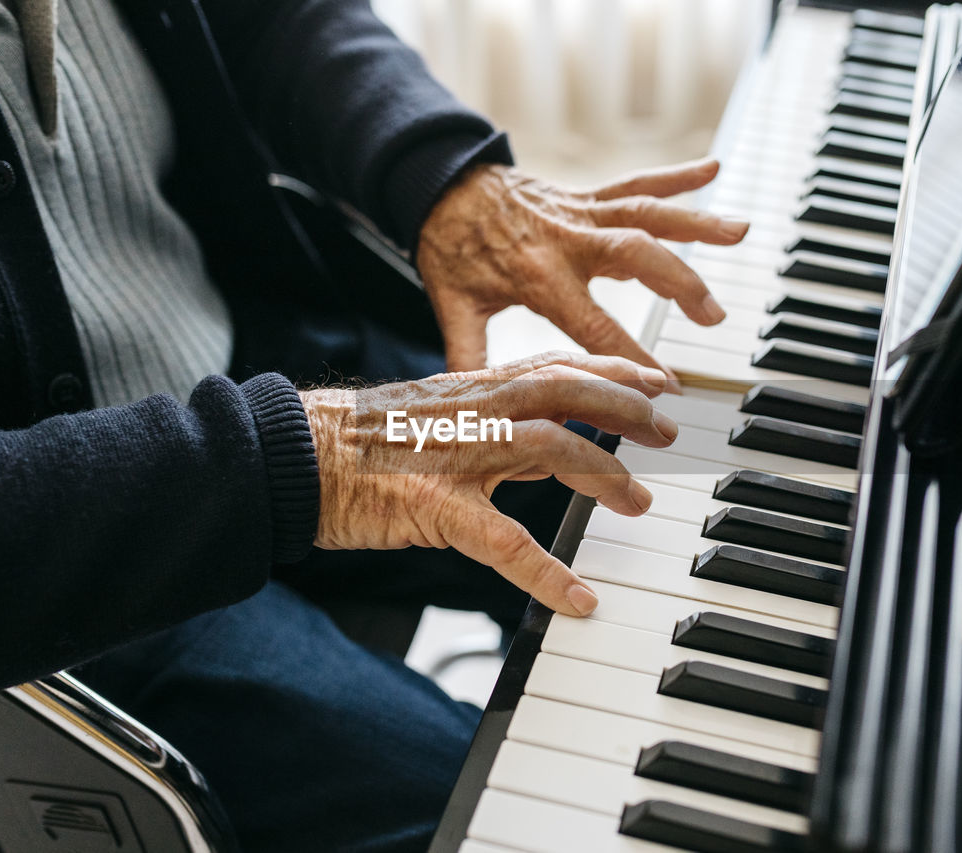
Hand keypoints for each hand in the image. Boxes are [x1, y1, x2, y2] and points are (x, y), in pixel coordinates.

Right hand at [299, 352, 677, 615]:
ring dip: (602, 474)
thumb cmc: (362, 443)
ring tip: (638, 504)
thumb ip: (496, 427)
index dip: (613, 368)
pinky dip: (545, 570)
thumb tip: (554, 445)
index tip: (657, 379)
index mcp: (474, 389)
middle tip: (668, 432)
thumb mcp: (438, 419)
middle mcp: (473, 410)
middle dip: (626, 407)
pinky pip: (501, 540)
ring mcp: (455, 455)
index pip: (557, 364)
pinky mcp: (433, 506)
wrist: (293, 456)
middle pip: (566, 391)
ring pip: (549, 448)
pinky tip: (577, 597)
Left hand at [416, 158, 749, 383]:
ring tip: (740, 232)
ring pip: (647, 214)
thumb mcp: (454, 306)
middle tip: (714, 317)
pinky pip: (635, 182)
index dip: (631, 357)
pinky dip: (675, 175)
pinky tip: (713, 167)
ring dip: (696, 222)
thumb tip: (479, 406)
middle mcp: (568, 239)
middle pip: (637, 255)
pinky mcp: (586, 197)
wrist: (440, 185)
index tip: (666, 385)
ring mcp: (581, 213)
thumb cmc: (450, 249)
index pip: (594, 324)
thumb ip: (469, 354)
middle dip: (680, 285)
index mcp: (538, 275)